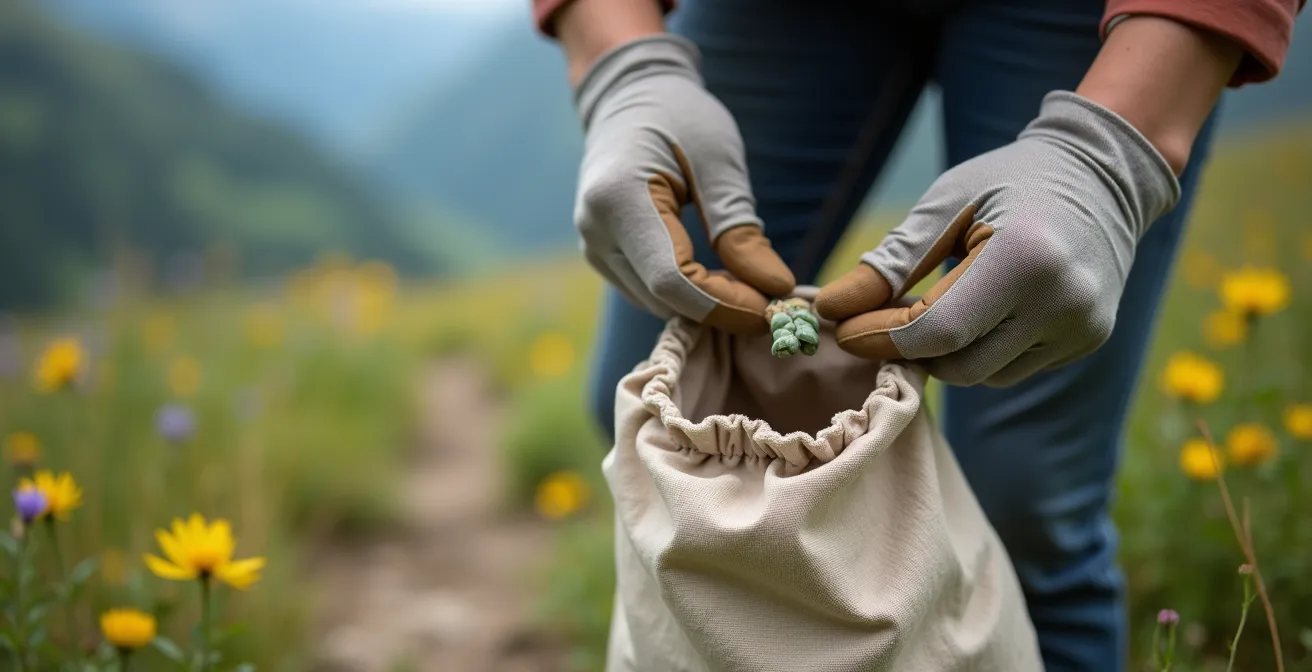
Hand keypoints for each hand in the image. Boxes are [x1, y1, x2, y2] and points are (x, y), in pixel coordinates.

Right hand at [572, 35, 794, 332]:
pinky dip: (690, 294)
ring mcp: (594, 247)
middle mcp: (596, 232)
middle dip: (722, 307)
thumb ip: (742, 230)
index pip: (673, 280)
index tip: (774, 306)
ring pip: (657, 303)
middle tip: (775, 297)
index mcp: (619, 200)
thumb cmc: (680, 118)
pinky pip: (650, 292)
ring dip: (707, 303)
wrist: (630, 97)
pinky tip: (723, 276)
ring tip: (752, 282)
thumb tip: (776, 288)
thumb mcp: (719, 164)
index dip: (725, 304)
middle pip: (663, 298)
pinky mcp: (602, 255)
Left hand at [815, 91, 1179, 385]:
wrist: (1104, 175)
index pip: (937, 330)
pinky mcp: (1087, 341)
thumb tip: (829, 309)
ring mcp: (1082, 329)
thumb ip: (890, 263)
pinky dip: (982, 350)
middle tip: (876, 321)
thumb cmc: (1010, 180)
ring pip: (983, 375)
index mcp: (1026, 259)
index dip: (881, 337)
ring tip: (934, 307)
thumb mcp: (944, 206)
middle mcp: (1063, 303)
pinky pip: (1012, 368)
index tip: (843, 328)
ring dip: (946, 353)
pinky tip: (981, 310)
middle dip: (907, 349)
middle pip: (958, 364)